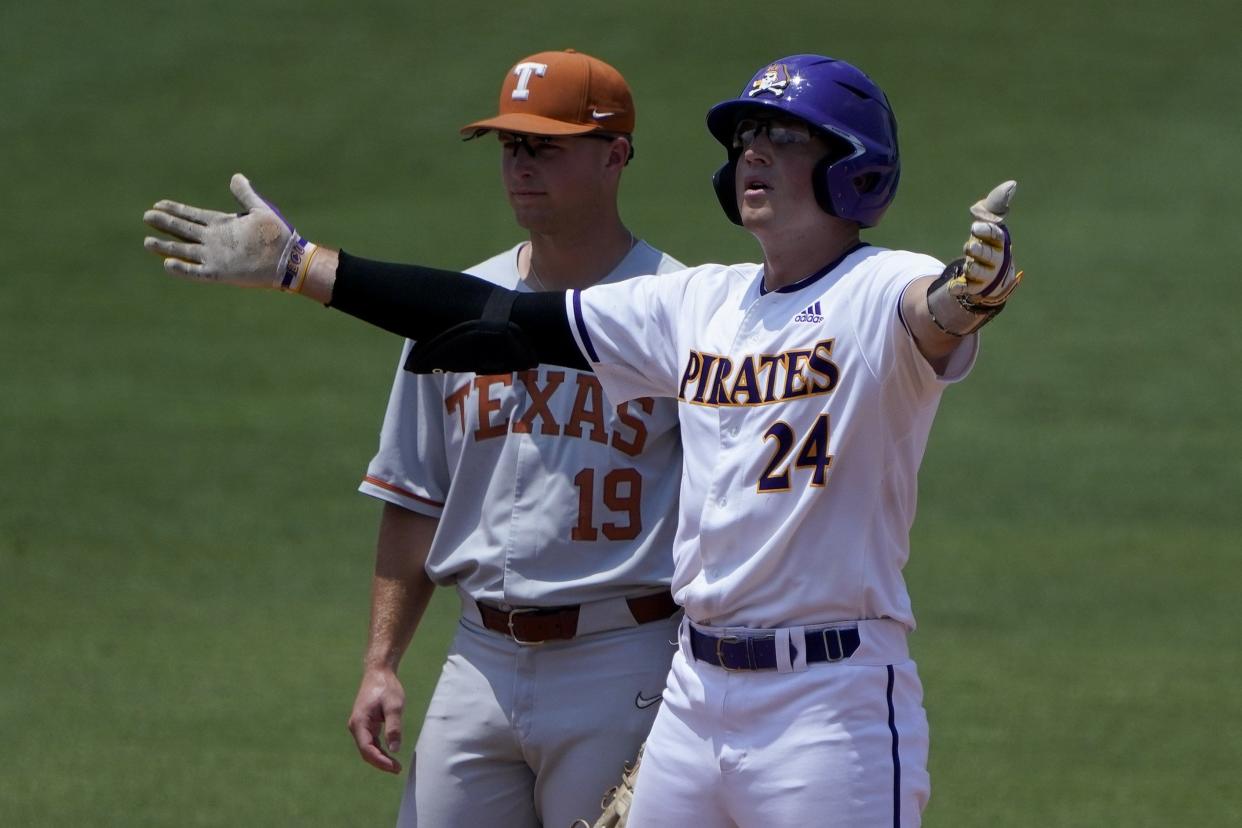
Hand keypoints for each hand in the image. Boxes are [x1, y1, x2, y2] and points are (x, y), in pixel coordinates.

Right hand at [143, 173, 316, 290]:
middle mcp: (214, 240)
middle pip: (183, 230)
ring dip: (167, 246)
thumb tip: (236, 176)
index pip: (193, 215)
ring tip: (148, 241)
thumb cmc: (277, 234)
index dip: (175, 210)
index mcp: (222, 224)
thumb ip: (245, 194)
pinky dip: (183, 269)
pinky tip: (167, 263)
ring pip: (184, 251)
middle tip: (146, 216)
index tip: (158, 203)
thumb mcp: (260, 209)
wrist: (289, 259)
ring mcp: (216, 256)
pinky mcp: (221, 272)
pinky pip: (197, 272)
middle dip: (165, 223)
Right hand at [347, 667, 406, 773]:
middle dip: (381, 762)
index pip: (367, 749)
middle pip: (366, 752)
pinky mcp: (365, 724)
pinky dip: (380, 750)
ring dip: (380, 758)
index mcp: (359, 722)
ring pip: (368, 748)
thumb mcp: (394, 706)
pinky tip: (391, 755)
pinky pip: (370, 742)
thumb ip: (394, 728)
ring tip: (396, 766)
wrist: (378, 672)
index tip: (395, 767)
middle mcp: (356, 726)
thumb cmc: (387, 687)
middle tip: (398, 770)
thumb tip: (394, 749)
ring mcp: (359, 726)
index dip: (380, 761)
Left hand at [949, 180, 1020, 306]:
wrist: (991, 277)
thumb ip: (995, 205)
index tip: (975, 226)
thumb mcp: (990, 224)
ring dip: (971, 268)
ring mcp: (985, 276)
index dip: (986, 231)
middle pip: (987, 255)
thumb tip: (1012, 184)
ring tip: (967, 265)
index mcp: (999, 242)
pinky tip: (953, 287)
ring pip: (977, 272)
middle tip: (970, 246)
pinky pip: (966, 289)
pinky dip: (959, 288)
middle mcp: (995, 260)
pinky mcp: (973, 288)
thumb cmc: (989, 244)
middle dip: (978, 250)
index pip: (995, 235)